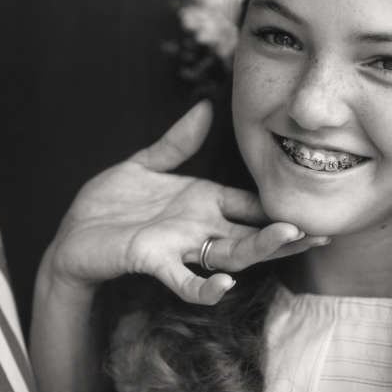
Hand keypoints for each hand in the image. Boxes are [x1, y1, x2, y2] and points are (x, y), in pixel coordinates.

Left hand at [42, 100, 324, 304]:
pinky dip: (204, 285)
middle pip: (253, 234)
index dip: (281, 206)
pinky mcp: (153, 260)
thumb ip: (178, 141)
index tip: (316, 203)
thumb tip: (206, 107)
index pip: (252, 205)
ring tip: (291, 237)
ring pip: (231, 254)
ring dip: (261, 249)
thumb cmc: (108, 204)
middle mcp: (199, 228)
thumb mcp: (146, 164)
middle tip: (322, 229)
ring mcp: (180, 247)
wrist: (69, 234)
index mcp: (204, 203)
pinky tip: (224, 284)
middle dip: (286, 233)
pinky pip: (184, 279)